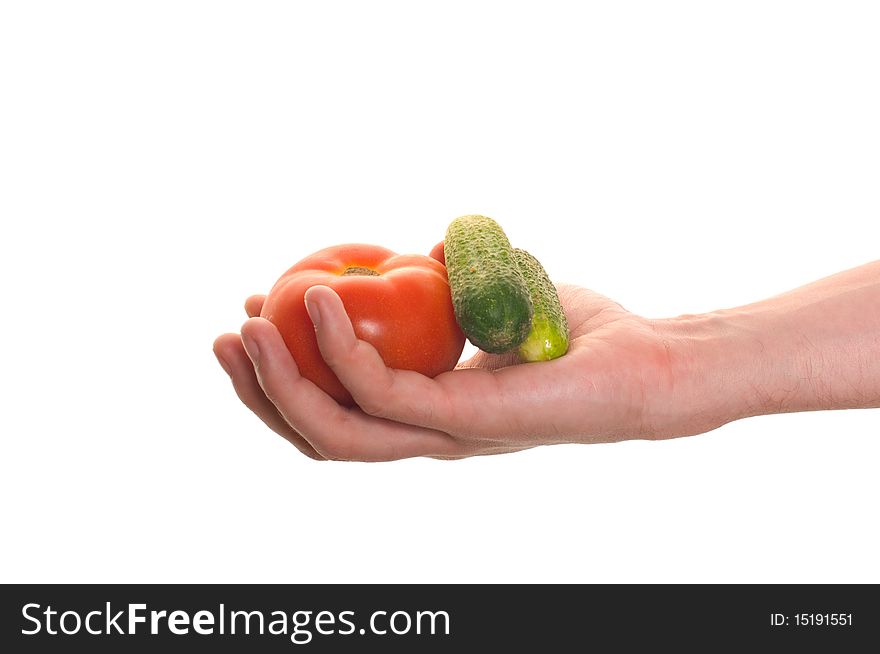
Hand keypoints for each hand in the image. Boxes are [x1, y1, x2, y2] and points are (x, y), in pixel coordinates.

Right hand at [213, 282, 696, 460]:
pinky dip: (339, 352)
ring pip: (335, 429)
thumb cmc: (578, 333)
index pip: (338, 410)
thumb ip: (447, 285)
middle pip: (319, 433)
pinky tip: (320, 302)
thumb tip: (415, 248)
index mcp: (426, 413)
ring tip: (248, 326)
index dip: (286, 374)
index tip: (255, 317)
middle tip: (225, 337)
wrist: (647, 360)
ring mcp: (443, 436)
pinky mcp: (465, 422)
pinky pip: (382, 395)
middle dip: (260, 391)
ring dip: (279, 382)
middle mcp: (426, 435)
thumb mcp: (491, 299)